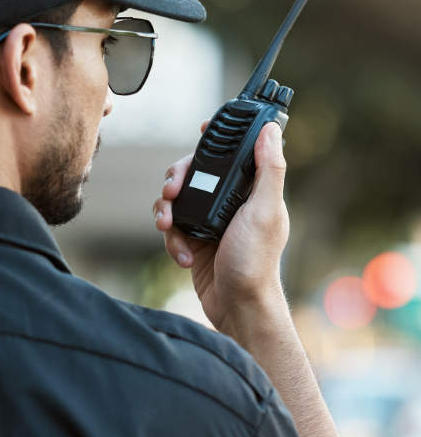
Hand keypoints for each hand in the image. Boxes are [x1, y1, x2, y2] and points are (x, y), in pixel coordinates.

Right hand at [153, 122, 289, 331]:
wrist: (237, 306)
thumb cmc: (255, 262)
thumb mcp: (265, 211)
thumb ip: (269, 169)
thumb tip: (270, 129)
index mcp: (250, 191)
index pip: (231, 154)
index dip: (216, 140)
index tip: (203, 131)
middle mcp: (230, 203)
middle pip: (194, 174)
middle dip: (176, 180)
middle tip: (170, 191)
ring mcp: (210, 222)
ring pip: (176, 200)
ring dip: (166, 211)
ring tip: (166, 226)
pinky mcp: (194, 242)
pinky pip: (172, 229)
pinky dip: (172, 241)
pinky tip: (185, 257)